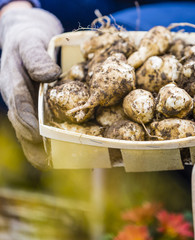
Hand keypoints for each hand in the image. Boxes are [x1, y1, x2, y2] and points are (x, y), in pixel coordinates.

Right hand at [0, 5, 62, 168]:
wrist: (24, 38)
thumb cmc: (28, 40)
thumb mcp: (31, 43)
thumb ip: (37, 58)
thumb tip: (49, 76)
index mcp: (13, 84)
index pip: (20, 108)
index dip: (29, 124)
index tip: (40, 138)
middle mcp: (17, 99)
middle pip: (22, 127)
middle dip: (34, 146)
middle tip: (50, 162)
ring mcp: (23, 105)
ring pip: (28, 131)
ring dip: (40, 149)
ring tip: (57, 165)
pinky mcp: (33, 108)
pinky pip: (37, 128)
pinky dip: (47, 141)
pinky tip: (62, 151)